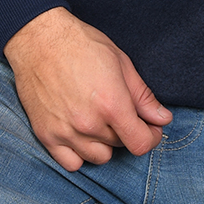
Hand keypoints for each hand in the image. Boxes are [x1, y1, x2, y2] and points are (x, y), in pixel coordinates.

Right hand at [2, 7, 171, 170]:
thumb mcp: (120, 62)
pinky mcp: (47, 136)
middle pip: (120, 146)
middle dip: (125, 130)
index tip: (151, 129)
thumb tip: (163, 119)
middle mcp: (89, 124)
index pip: (140, 143)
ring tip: (99, 118)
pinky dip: (80, 153)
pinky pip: (72, 163)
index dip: (151, 137)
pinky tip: (81, 133)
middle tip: (119, 109)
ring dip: (104, 143)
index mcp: (112, 104)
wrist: (40, 39)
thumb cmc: (81, 44)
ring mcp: (66, 132)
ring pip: (98, 157)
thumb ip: (143, 95)